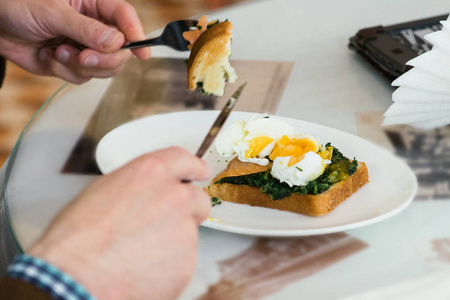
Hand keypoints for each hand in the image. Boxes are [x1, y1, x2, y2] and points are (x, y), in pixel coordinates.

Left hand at [0, 0, 150, 83]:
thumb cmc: (19, 4)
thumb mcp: (53, 12)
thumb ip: (86, 29)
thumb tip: (117, 42)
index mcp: (95, 4)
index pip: (125, 17)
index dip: (137, 34)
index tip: (142, 53)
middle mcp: (95, 27)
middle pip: (120, 51)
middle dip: (103, 59)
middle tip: (83, 57)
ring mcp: (86, 47)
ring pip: (104, 68)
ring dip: (80, 66)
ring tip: (58, 52)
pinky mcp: (74, 64)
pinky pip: (83, 77)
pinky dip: (66, 71)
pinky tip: (50, 57)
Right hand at [28, 147, 212, 299]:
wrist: (77, 280)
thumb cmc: (77, 239)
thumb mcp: (102, 192)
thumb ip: (136, 185)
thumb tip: (145, 191)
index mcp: (151, 173)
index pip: (185, 160)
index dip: (195, 166)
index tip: (201, 171)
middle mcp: (175, 197)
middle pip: (197, 198)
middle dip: (187, 209)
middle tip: (163, 224)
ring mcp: (184, 230)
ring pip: (189, 232)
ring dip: (173, 240)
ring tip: (139, 253)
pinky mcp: (188, 262)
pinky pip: (184, 259)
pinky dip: (170, 265)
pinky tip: (143, 269)